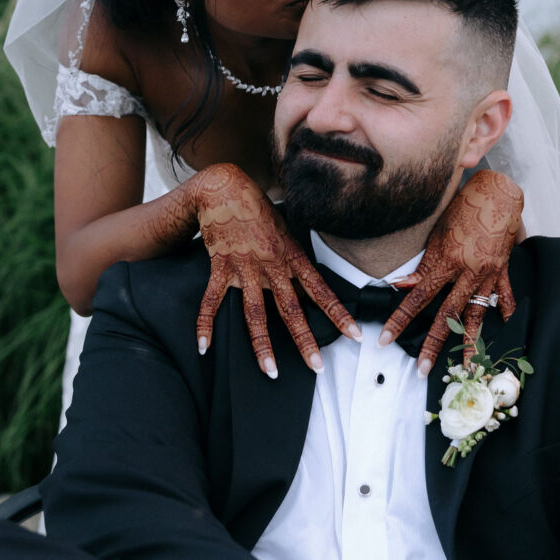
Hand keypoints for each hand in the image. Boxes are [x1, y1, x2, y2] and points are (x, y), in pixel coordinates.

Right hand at [192, 164, 359, 377]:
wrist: (225, 189)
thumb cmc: (258, 210)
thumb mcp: (286, 231)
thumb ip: (293, 259)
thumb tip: (306, 283)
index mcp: (291, 256)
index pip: (320, 290)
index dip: (338, 313)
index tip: (354, 334)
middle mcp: (271, 265)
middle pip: (291, 309)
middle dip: (305, 341)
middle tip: (317, 367)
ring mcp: (245, 268)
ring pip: (256, 313)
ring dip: (262, 345)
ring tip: (270, 370)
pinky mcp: (221, 267)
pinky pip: (213, 301)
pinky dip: (205, 325)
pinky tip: (205, 346)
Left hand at [378, 171, 523, 374]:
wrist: (498, 191)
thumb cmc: (463, 206)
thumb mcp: (437, 232)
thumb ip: (423, 262)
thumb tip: (401, 284)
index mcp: (446, 261)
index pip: (417, 297)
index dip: (400, 319)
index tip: (385, 339)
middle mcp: (467, 272)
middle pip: (446, 315)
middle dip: (433, 344)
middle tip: (422, 369)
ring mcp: (487, 274)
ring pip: (476, 315)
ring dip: (470, 342)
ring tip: (468, 367)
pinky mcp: (503, 270)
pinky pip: (502, 295)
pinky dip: (503, 310)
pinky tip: (502, 324)